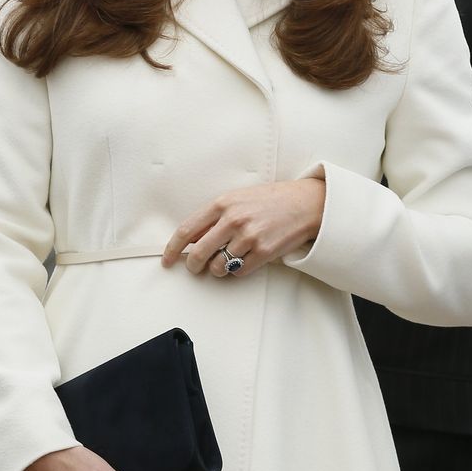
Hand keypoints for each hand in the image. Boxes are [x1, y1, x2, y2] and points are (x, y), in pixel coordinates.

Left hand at [162, 178, 325, 278]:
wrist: (304, 203)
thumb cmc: (269, 200)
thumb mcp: (237, 198)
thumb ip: (213, 216)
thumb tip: (190, 239)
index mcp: (222, 203)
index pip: (186, 230)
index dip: (173, 249)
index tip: (168, 260)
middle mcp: (233, 220)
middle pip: (199, 254)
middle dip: (193, 266)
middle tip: (195, 267)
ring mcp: (249, 237)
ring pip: (218, 267)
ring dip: (218, 269)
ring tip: (226, 260)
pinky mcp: (264, 252)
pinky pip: (238, 272)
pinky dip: (237, 270)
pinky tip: (244, 259)